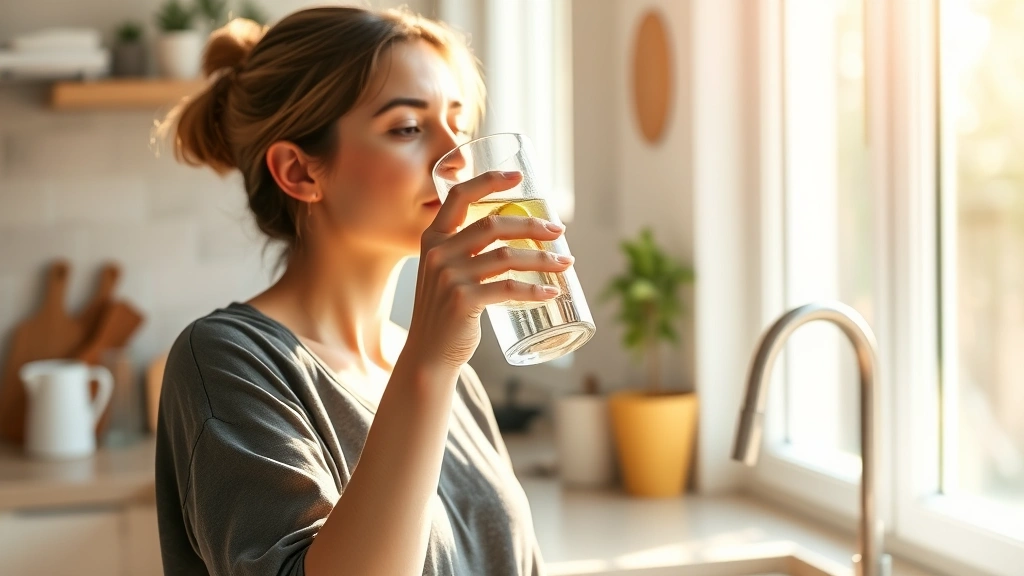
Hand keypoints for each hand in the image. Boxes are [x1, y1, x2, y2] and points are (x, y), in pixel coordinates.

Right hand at [405, 171, 573, 369]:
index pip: (458, 196)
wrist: (429, 354)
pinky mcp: (463, 301)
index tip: (518, 176)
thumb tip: (515, 234)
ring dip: (543, 258)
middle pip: (493, 224)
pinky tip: (552, 291)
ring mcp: (449, 277)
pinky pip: (508, 288)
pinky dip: (535, 289)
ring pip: (507, 256)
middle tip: (559, 230)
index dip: (489, 181)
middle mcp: (439, 253)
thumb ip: (466, 251)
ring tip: (565, 263)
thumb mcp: (446, 273)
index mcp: (433, 238)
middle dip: (532, 224)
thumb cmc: (446, 312)